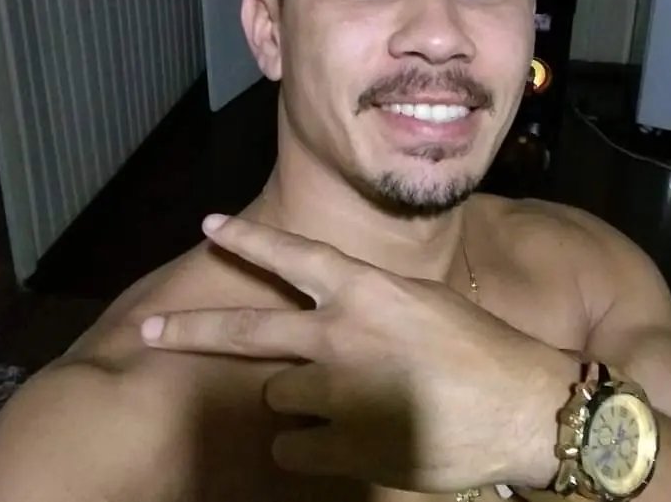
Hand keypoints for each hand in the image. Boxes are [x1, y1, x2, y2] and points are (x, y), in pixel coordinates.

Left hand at [141, 214, 574, 491]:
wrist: (522, 405)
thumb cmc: (478, 344)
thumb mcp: (419, 301)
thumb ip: (367, 303)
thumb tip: (328, 312)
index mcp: (364, 290)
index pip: (293, 254)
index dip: (248, 238)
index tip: (210, 223)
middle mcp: (340, 334)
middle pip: (247, 329)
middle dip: (191, 328)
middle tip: (147, 330)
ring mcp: (336, 391)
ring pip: (277, 394)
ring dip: (297, 397)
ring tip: (342, 402)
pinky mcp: (343, 445)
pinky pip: (292, 447)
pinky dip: (308, 445)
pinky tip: (345, 441)